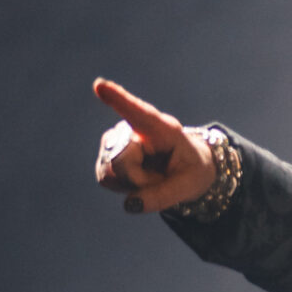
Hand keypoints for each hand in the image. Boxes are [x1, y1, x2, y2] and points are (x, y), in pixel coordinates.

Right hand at [92, 78, 217, 214]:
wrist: (185, 168)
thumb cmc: (191, 170)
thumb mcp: (189, 186)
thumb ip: (163, 196)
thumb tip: (129, 205)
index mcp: (162, 129)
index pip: (139, 113)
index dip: (119, 100)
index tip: (100, 86)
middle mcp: (134, 128)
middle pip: (120, 162)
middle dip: (138, 180)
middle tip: (160, 179)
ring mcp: (116, 140)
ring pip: (110, 172)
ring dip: (130, 184)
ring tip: (150, 177)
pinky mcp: (106, 154)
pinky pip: (106, 179)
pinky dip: (122, 187)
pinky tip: (136, 179)